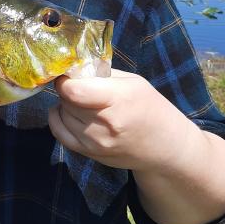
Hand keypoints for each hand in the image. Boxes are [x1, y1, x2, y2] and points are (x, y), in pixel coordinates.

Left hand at [48, 69, 195, 171]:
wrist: (165, 147)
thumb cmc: (150, 107)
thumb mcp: (132, 82)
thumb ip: (102, 74)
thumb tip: (74, 68)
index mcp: (118, 100)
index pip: (74, 91)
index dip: (66, 80)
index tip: (70, 75)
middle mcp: (104, 124)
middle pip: (67, 101)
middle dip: (68, 90)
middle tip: (79, 86)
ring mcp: (96, 142)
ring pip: (62, 115)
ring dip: (65, 105)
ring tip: (81, 101)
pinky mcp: (90, 154)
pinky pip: (59, 134)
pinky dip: (58, 120)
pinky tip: (67, 113)